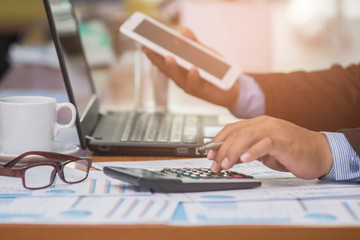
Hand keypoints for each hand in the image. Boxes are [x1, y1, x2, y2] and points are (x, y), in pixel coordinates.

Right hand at [142, 27, 238, 111]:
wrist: (230, 87)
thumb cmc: (214, 70)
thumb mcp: (203, 51)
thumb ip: (193, 41)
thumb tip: (182, 30)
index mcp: (178, 69)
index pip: (162, 61)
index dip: (152, 54)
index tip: (143, 44)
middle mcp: (180, 78)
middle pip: (165, 68)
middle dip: (156, 58)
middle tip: (148, 48)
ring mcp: (188, 85)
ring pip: (178, 77)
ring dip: (173, 67)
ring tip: (169, 56)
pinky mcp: (200, 91)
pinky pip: (195, 83)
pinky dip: (193, 76)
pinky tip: (193, 68)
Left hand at [207, 116, 332, 179]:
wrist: (320, 152)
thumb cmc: (292, 151)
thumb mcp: (264, 151)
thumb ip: (247, 151)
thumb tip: (227, 158)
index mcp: (258, 124)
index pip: (232, 128)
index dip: (217, 141)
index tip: (209, 155)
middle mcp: (264, 124)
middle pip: (236, 133)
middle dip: (222, 150)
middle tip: (215, 165)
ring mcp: (274, 130)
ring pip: (247, 136)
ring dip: (233, 151)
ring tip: (226, 164)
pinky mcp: (284, 141)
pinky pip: (265, 143)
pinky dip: (253, 151)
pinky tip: (245, 160)